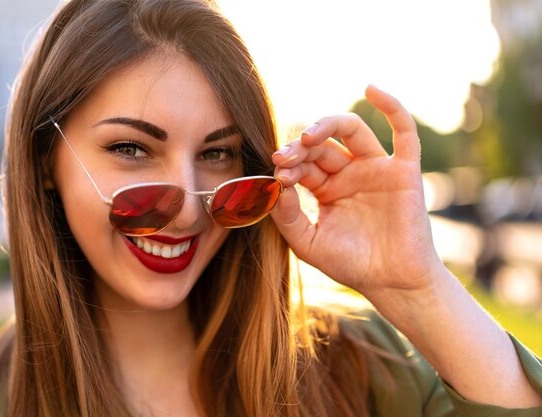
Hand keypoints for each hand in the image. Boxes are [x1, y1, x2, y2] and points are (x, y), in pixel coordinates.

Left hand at [271, 85, 443, 298]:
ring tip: (308, 136)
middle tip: (284, 156)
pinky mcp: (403, 170)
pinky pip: (402, 132)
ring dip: (327, 125)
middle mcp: (349, 173)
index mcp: (327, 188)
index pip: (303, 164)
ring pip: (352, 130)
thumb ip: (287, 215)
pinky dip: (391, 106)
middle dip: (300, 148)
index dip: (289, 164)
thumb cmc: (351, 264)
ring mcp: (376, 169)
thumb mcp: (307, 242)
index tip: (278, 175)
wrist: (391, 283)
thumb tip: (275, 183)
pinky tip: (371, 89)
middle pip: (322, 144)